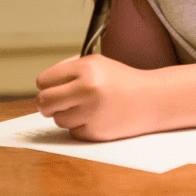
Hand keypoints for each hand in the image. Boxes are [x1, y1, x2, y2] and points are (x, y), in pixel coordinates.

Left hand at [35, 54, 162, 140]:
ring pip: (57, 119)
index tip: (53, 88)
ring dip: (67, 116)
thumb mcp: (98, 63)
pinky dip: (81, 127)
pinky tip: (97, 118)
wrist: (152, 99)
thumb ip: (69, 69)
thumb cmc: (122, 81)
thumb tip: (42, 84)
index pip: (44, 81)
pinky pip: (72, 132)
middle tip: (58, 103)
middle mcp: (87, 88)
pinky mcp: (95, 131)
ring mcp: (91, 111)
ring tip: (87, 108)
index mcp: (86, 68)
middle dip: (47, 104)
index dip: (46, 86)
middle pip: (43, 102)